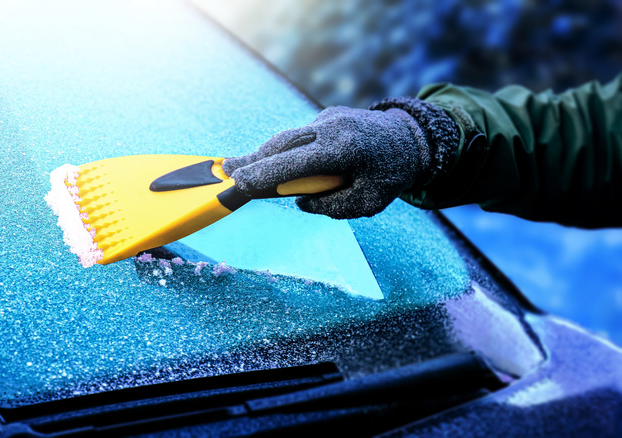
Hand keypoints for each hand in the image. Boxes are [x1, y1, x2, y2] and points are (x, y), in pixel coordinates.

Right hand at [223, 105, 434, 218]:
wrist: (413, 138)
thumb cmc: (391, 175)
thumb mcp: (369, 203)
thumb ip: (332, 207)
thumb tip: (301, 202)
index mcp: (344, 150)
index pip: (294, 164)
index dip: (264, 174)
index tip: (239, 184)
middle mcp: (332, 128)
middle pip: (282, 145)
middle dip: (253, 161)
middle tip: (226, 173)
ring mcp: (328, 118)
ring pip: (287, 138)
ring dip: (264, 155)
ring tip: (237, 169)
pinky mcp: (327, 117)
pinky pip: (300, 137)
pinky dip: (284, 150)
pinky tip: (270, 163)